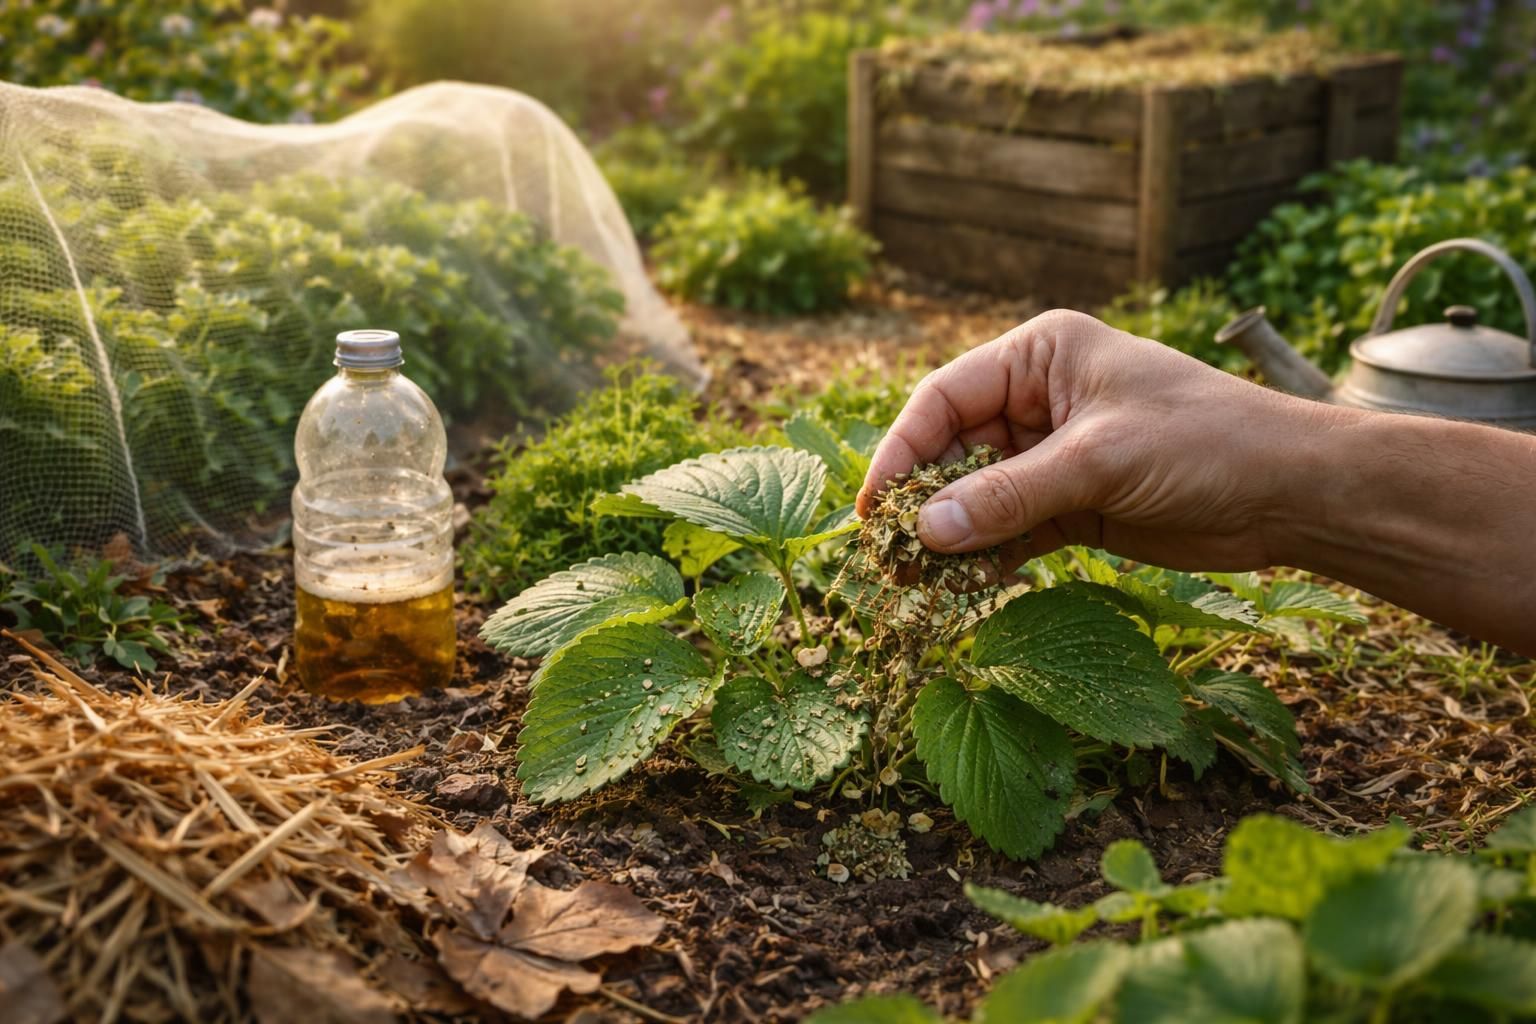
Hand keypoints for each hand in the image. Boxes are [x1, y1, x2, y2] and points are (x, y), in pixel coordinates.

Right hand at [856, 309, 1326, 575]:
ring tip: (916, 582)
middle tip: (889, 557)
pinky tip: (962, 588)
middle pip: (953, 449)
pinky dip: (987, 558)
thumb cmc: (1205, 443)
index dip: (902, 450)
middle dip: (924, 501)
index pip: (945, 398)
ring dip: (951, 536)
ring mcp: (1054, 454)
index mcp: (1041, 355)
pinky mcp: (1073, 504)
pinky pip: (1010, 530)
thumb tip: (923, 531)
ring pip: (978, 495)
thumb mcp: (1099, 461)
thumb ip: (1008, 496)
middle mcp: (1039, 399)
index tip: (874, 507)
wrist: (1291, 493)